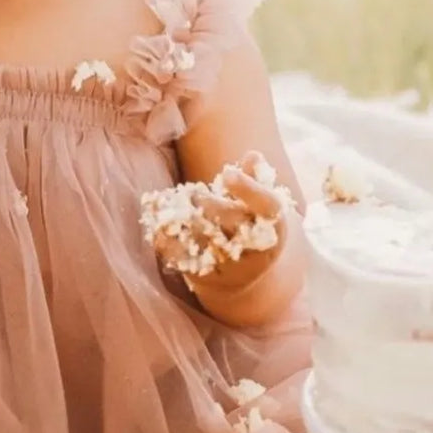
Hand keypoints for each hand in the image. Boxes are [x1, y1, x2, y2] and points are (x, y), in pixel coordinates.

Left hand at [153, 152, 289, 293]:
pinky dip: (164, 235)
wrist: (243, 277)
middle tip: (194, 194)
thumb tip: (254, 156)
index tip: (227, 173)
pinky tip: (159, 221)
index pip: (266, 206)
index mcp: (274, 226)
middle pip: (223, 217)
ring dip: (181, 215)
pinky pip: (178, 253)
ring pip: (198, 234)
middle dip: (204, 201)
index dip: (248, 189)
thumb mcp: (260, 203)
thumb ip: (256, 177)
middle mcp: (255, 250)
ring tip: (172, 204)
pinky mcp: (204, 277)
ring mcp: (229, 267)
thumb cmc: (251, 225)